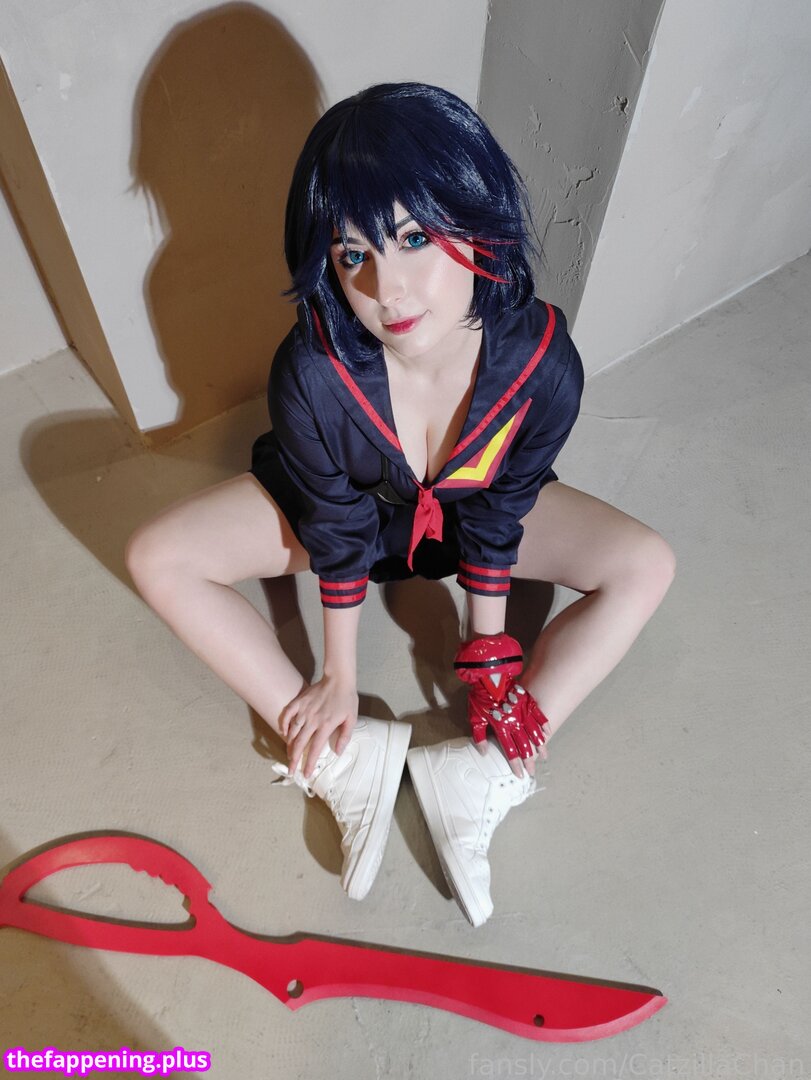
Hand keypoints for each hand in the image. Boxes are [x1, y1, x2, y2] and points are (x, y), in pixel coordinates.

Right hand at [279, 676, 358, 778]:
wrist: (338, 679)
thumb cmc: (346, 699)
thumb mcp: (351, 719)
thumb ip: (345, 736)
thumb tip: (337, 752)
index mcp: (326, 725)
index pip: (314, 749)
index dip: (309, 763)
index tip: (305, 774)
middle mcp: (312, 720)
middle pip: (300, 743)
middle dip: (294, 759)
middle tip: (291, 770)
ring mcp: (304, 710)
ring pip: (292, 731)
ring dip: (289, 745)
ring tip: (289, 755)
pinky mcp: (299, 702)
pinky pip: (287, 714)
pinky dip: (284, 724)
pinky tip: (284, 732)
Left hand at [454, 634, 549, 776]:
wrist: (489, 675)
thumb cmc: (479, 697)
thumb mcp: (474, 718)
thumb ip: (479, 737)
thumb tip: (484, 753)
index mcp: (501, 728)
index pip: (510, 750)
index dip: (516, 764)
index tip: (520, 774)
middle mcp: (515, 723)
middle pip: (525, 745)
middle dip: (529, 760)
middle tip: (533, 771)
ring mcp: (523, 713)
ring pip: (535, 733)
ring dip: (540, 746)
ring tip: (544, 756)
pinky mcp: (528, 702)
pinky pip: (539, 716)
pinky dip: (544, 725)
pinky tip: (548, 733)